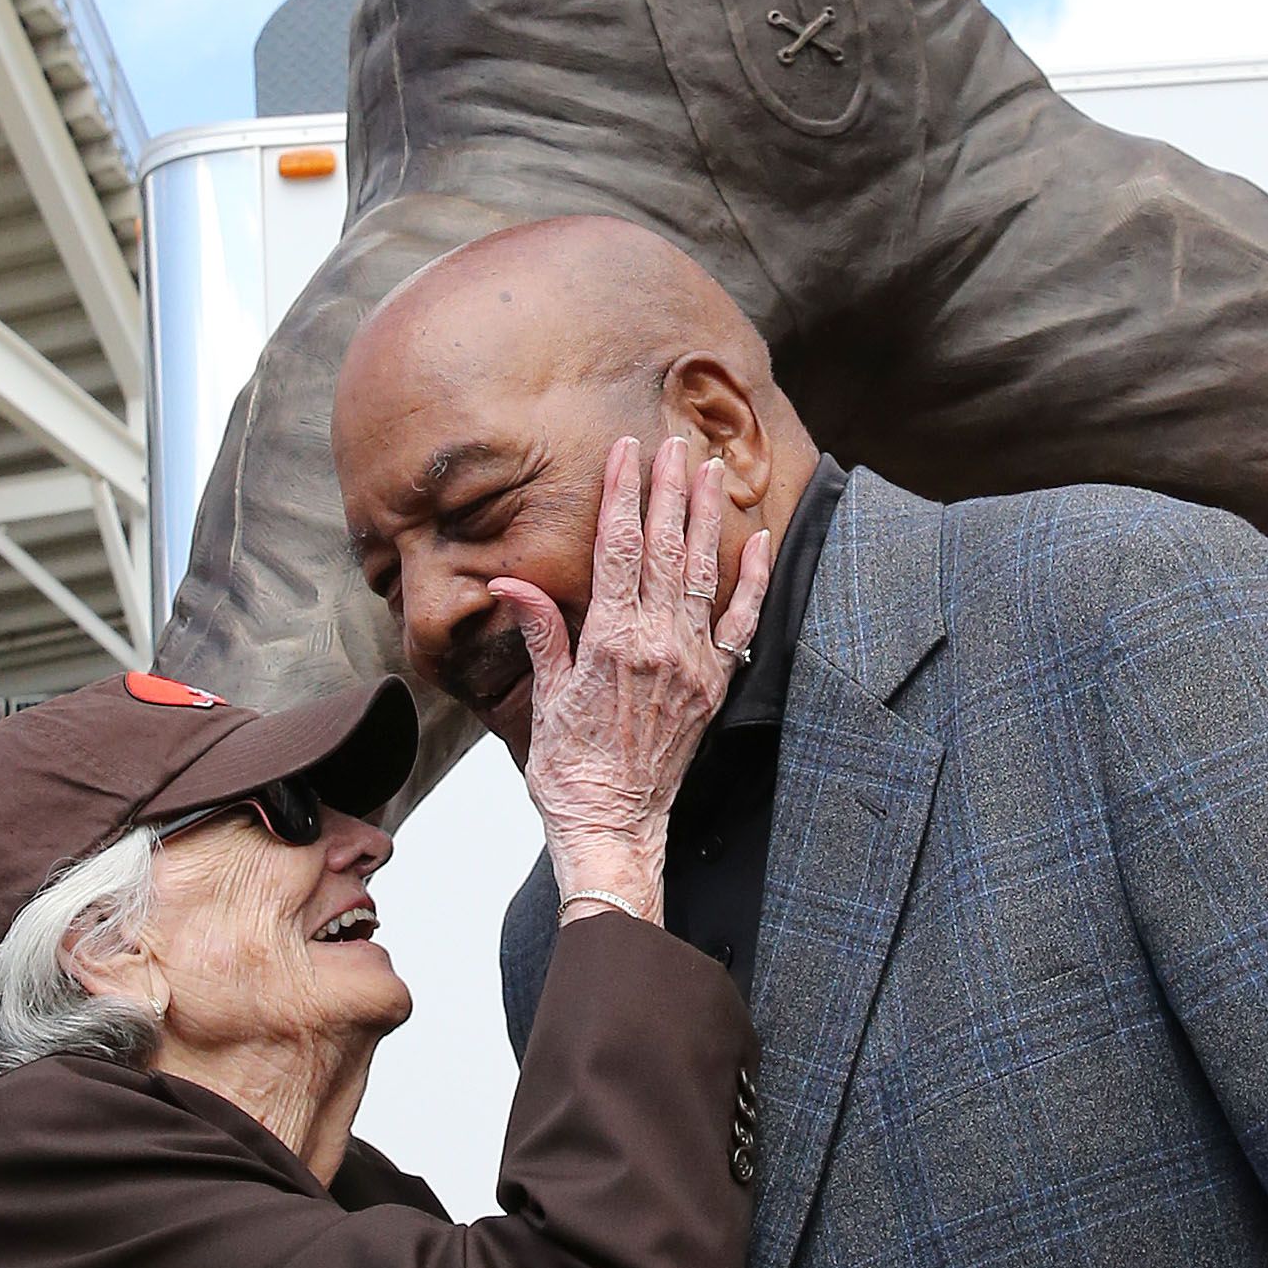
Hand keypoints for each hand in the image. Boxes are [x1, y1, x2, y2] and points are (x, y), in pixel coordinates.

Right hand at [493, 437, 770, 919]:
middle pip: (665, 550)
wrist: (613, 825)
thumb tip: (511, 582)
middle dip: (669, 491)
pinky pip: (741, 623)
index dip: (623, 496)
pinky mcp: (715, 685)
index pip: (618, 550)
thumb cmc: (569, 769)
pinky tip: (756, 540)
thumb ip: (541, 632)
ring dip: (708, 519)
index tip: (625, 452)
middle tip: (673, 443)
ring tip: (712, 470)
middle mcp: (658, 646)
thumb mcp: (545, 696)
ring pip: (704, 574)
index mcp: (610, 642)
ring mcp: (693, 664)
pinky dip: (752, 580)